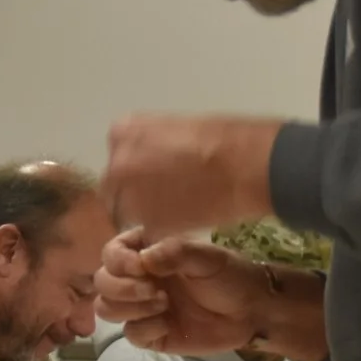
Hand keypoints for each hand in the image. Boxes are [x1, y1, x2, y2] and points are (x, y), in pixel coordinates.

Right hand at [96, 230, 262, 356]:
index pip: (111, 253)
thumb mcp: (206, 256)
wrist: (251, 311)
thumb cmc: (229, 276)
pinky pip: (130, 334)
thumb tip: (142, 260)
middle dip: (123, 288)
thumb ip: (174, 252)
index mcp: (147, 253)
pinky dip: (145, 329)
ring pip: (107, 309)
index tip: (142, 267)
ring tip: (163, 305)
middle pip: (102, 283)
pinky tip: (168, 324)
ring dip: (130, 308)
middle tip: (156, 291)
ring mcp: (142, 308)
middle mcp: (138, 279)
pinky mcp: (151, 334)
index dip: (118, 261)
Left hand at [102, 114, 280, 237]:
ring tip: (179, 211)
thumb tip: (158, 162)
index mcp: (123, 131)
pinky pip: (149, 232)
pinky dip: (164, 231)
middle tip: (165, 198)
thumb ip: (156, 146)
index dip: (136, 172)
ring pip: (129, 213)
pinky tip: (188, 223)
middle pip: (116, 188)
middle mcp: (118, 163)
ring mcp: (129, 196)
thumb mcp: (178, 128)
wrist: (245, 164)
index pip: (118, 158)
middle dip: (135, 195)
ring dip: (148, 215)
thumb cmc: (224, 138)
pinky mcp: (147, 224)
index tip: (155, 177)